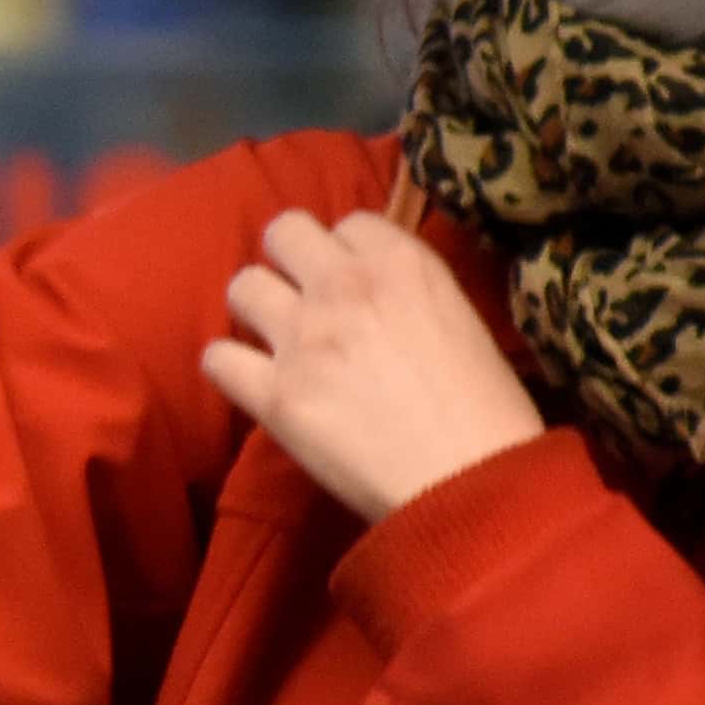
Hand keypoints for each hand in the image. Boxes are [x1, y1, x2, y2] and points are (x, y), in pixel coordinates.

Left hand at [204, 210, 547, 522]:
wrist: (473, 481)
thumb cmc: (488, 412)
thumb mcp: (462, 321)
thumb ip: (411, 293)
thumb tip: (377, 295)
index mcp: (404, 264)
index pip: (349, 222)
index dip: (346, 252)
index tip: (354, 284)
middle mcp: (345, 287)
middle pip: (283, 232)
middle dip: (290, 262)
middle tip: (303, 301)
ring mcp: (303, 338)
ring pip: (242, 286)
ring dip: (256, 310)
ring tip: (275, 340)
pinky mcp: (274, 395)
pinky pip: (216, 358)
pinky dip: (229, 369)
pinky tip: (252, 382)